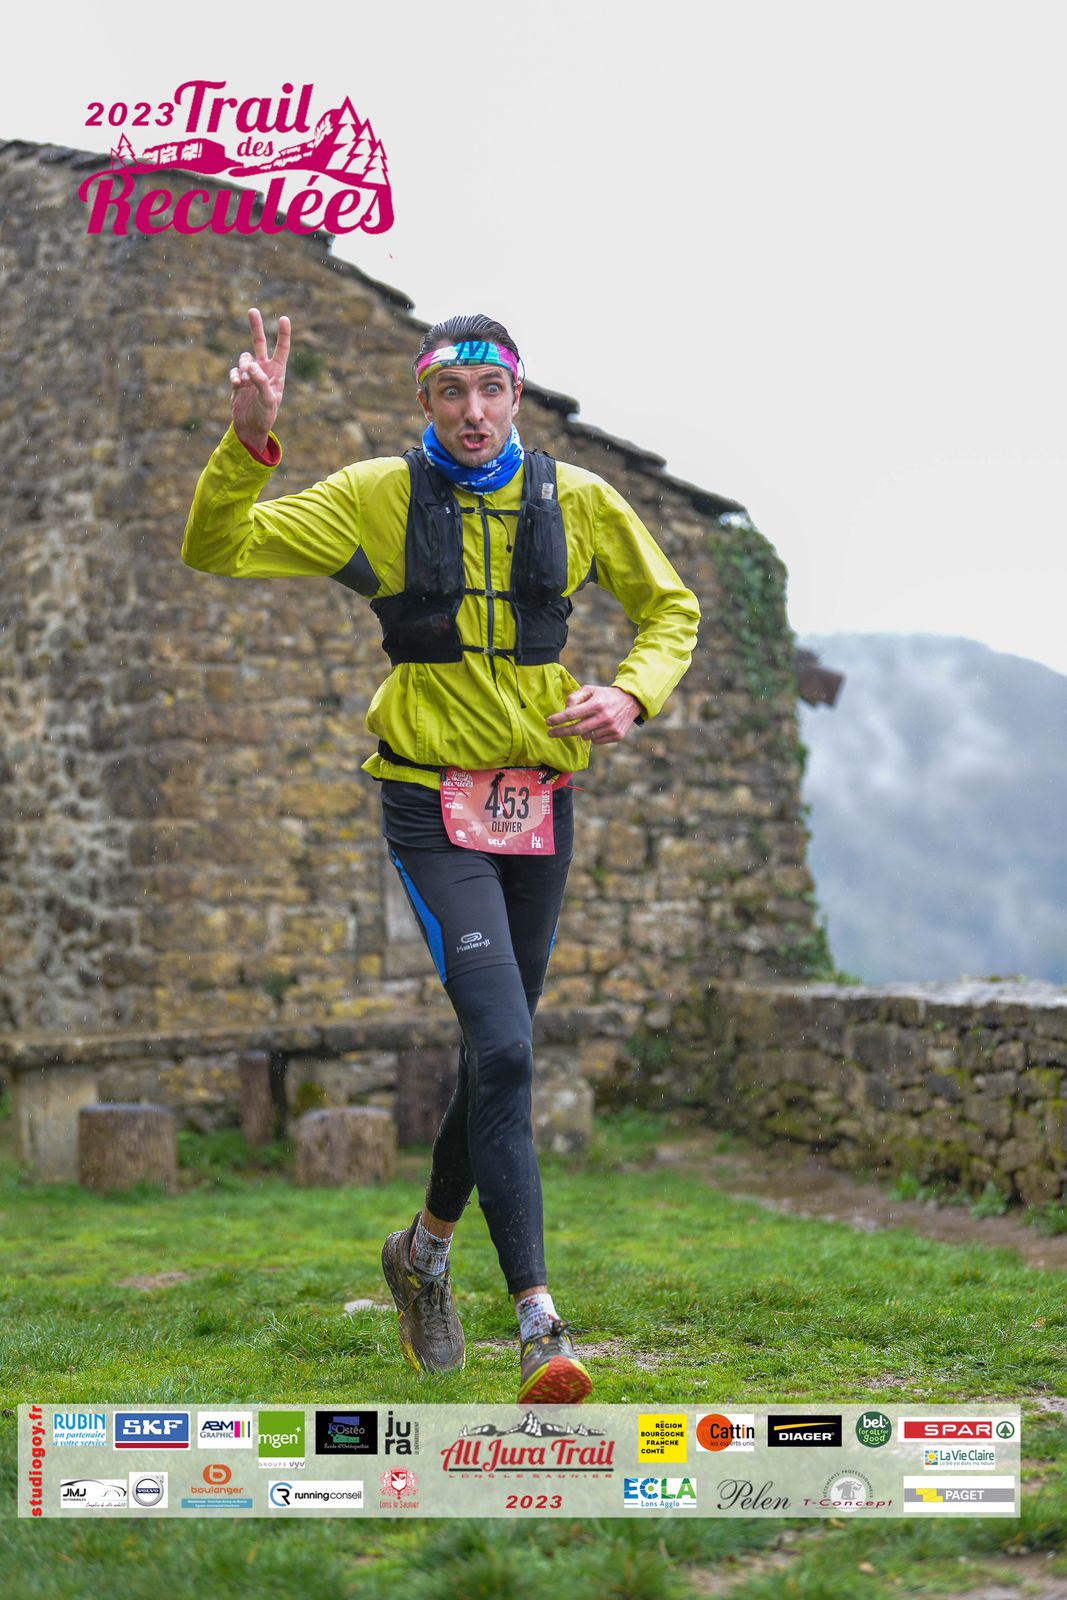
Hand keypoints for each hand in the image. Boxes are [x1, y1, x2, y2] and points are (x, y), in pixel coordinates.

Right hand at [230, 307, 290, 451]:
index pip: (281, 349)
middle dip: (256, 327)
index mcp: (277, 372)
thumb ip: (261, 381)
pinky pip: (234, 372)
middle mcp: (264, 370)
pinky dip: (234, 377)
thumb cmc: (265, 415)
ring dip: (243, 365)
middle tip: (252, 310)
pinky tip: (237, 385)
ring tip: (244, 380)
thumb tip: (250, 364)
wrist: (250, 428)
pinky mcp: (238, 381)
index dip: (283, 334)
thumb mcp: (268, 400)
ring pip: (244, 358)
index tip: (284, 318)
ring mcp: (250, 374)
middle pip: (260, 343)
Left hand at [545, 684, 642, 744]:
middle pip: (576, 730)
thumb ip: (575, 697)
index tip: (548, 722)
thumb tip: (565, 711)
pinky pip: (596, 741)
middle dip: (561, 732)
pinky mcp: (617, 735)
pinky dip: (592, 736)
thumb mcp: (590, 690)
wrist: (630, 701)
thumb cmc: (605, 695)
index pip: (572, 714)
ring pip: (586, 737)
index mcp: (596, 704)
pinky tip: (598, 727)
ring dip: (581, 732)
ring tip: (588, 722)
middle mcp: (604, 717)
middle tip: (551, 733)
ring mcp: (611, 728)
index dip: (558, 719)